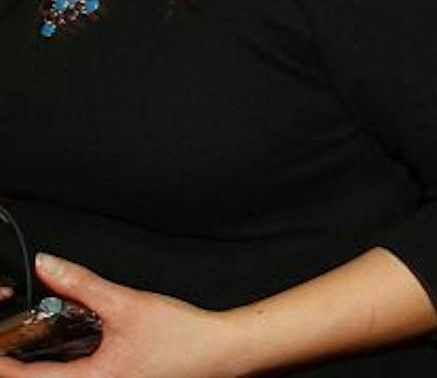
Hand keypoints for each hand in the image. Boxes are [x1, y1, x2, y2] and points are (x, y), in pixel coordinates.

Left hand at [0, 253, 237, 376]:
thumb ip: (83, 284)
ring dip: (40, 366)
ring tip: (32, 343)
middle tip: (12, 341)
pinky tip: (69, 347)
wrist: (220, 352)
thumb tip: (49, 265)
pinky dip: (63, 366)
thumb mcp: (128, 304)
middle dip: (19, 361)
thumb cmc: (183, 336)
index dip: (1, 361)